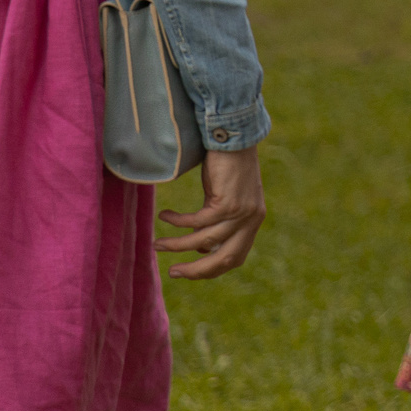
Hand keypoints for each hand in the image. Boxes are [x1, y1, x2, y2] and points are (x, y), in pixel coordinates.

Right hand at [157, 144, 266, 278]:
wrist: (235, 138)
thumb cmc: (228, 167)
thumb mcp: (225, 200)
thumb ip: (218, 223)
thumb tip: (201, 247)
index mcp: (252, 222)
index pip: (235, 258)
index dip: (212, 269)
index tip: (189, 270)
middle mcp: (251, 220)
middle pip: (224, 259)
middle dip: (197, 270)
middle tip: (174, 272)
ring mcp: (241, 213)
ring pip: (204, 240)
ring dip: (177, 245)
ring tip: (157, 244)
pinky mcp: (228, 203)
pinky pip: (197, 222)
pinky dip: (178, 222)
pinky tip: (165, 216)